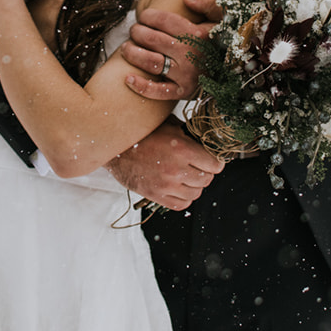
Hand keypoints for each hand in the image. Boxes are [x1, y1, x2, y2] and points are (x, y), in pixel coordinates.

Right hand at [108, 119, 223, 210]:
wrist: (114, 147)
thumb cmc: (141, 133)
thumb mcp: (168, 125)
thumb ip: (189, 134)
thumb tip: (207, 139)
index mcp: (182, 148)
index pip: (215, 164)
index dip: (216, 161)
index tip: (212, 159)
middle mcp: (176, 169)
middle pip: (207, 179)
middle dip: (205, 172)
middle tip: (198, 166)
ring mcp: (165, 185)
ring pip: (196, 193)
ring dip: (194, 185)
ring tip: (187, 176)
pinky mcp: (155, 195)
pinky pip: (181, 205)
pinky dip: (183, 198)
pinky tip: (178, 187)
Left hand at [120, 0, 220, 101]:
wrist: (232, 72)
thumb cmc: (221, 41)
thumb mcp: (223, 17)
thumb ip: (209, 2)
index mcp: (199, 35)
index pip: (165, 21)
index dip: (149, 16)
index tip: (143, 16)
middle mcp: (192, 55)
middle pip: (154, 40)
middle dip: (137, 32)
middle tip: (133, 31)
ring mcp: (187, 76)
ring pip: (151, 63)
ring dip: (133, 54)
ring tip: (126, 48)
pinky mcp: (183, 93)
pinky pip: (159, 92)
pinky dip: (141, 86)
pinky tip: (128, 78)